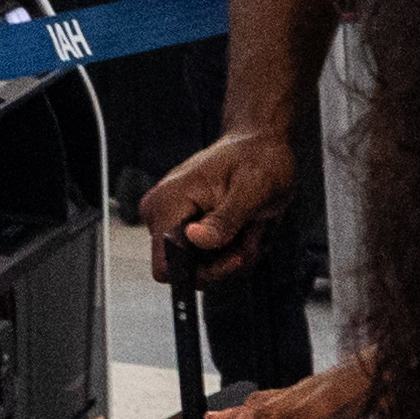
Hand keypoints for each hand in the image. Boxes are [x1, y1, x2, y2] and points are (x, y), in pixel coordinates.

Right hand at [147, 125, 303, 279]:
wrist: (260, 146)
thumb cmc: (259, 160)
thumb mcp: (252, 190)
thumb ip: (225, 219)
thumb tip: (195, 239)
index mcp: (167, 203)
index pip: (167, 266)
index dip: (203, 272)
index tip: (237, 256)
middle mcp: (159, 214)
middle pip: (188, 271)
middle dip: (227, 260)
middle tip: (254, 233)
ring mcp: (169, 222)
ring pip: (201, 268)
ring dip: (235, 254)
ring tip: (253, 225)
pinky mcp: (182, 227)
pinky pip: (207, 259)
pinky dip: (233, 250)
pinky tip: (247, 227)